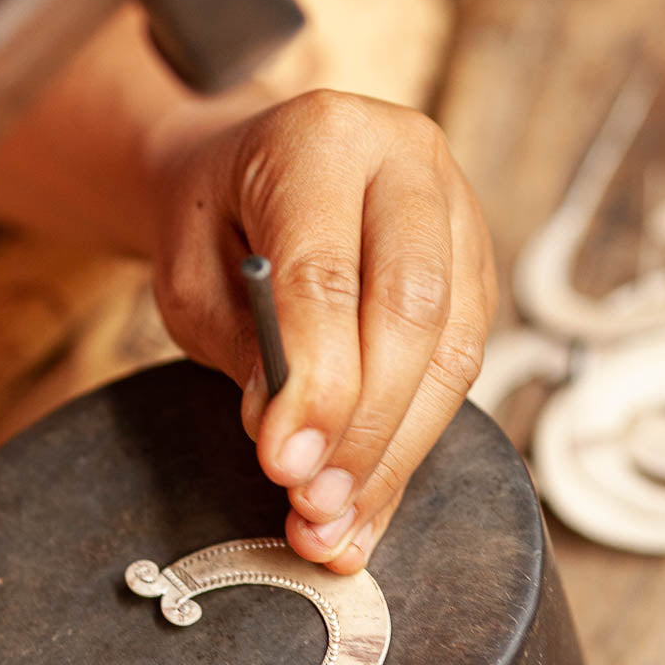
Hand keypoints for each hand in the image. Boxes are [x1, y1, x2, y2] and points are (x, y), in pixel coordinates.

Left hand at [153, 90, 496, 572]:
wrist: (242, 176)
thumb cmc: (211, 225)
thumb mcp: (191, 281)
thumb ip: (246, 350)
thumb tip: (300, 444)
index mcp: (321, 139)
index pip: (327, 275)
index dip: (314, 383)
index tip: (285, 466)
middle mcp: (406, 161)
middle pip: (413, 312)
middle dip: (365, 429)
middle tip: (315, 506)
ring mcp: (456, 213)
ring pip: (454, 350)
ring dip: (395, 454)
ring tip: (337, 525)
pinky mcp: (473, 268)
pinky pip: (462, 367)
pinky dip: (412, 443)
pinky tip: (370, 498)